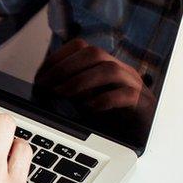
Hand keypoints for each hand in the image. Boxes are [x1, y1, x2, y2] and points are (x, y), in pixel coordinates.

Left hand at [34, 38, 156, 127]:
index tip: (39, 77)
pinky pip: (126, 95)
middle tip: (46, 87)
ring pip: (110, 70)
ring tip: (62, 95)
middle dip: (64, 68)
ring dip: (80, 82)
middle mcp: (120, 70)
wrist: (142, 134)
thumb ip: (71, 92)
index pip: (81, 47)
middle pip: (94, 53)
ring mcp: (133, 85)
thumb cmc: (112, 118)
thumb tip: (43, 90)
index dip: (56, 59)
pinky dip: (103, 100)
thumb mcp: (87, 100)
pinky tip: (88, 109)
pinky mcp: (142, 103)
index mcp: (106, 64)